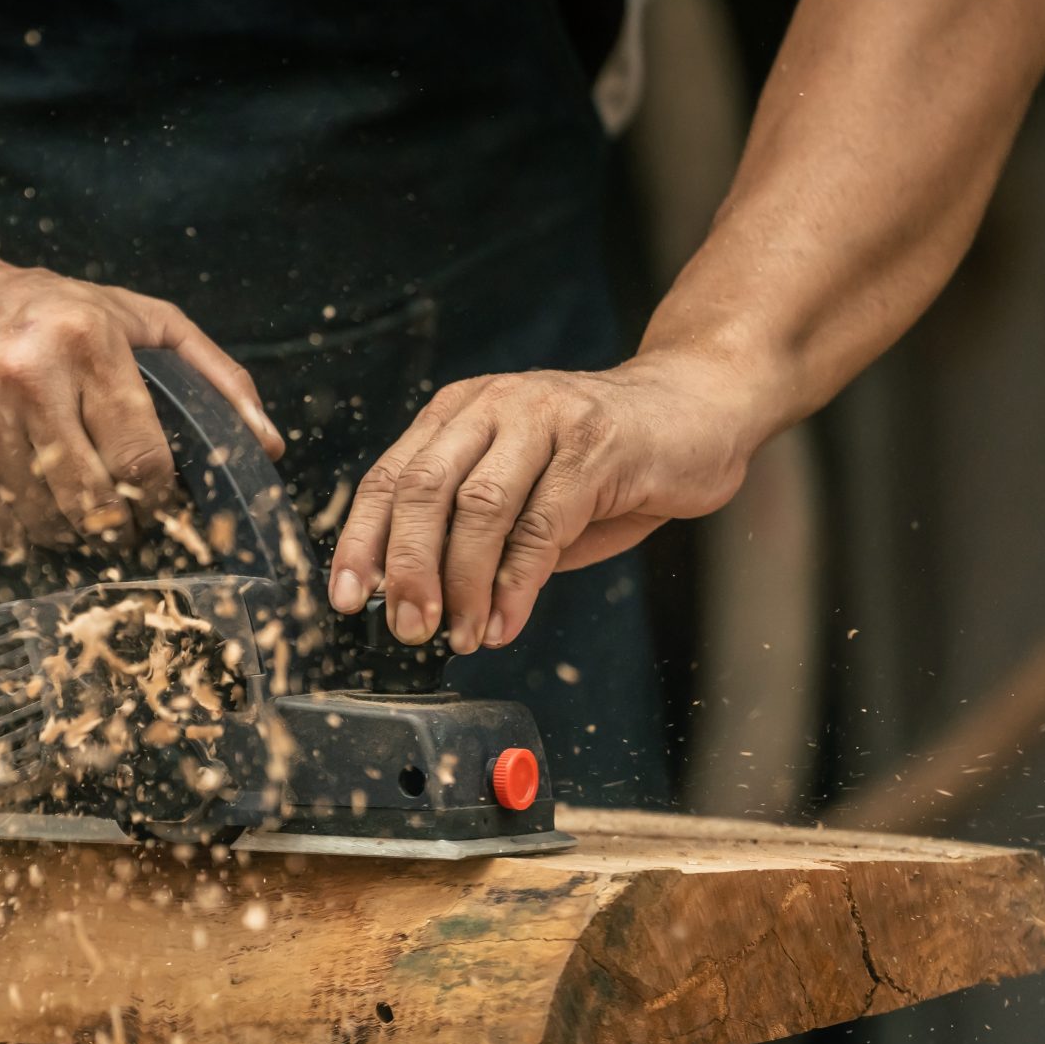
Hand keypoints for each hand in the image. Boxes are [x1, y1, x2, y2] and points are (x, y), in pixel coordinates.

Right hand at [0, 227, 282, 548]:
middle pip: (97, 504)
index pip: (144, 460)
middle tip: (116, 507)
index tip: (157, 496)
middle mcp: (26, 378)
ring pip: (47, 524)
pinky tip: (18, 483)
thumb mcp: (135, 318)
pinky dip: (17, 524)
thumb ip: (212, 376)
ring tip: (62, 486)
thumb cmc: (43, 312)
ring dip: (66, 524)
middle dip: (118, 520)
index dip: (160, 496)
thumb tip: (267, 445)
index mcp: (86, 339)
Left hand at [326, 353, 768, 652]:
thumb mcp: (522, 490)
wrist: (698, 409)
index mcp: (459, 414)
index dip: (362, 541)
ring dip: (462, 583)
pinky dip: (517, 584)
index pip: (390, 478)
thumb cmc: (604, 461)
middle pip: (424, 489)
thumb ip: (473, 533)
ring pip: (480, 508)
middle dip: (406, 568)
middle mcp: (493, 407)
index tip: (346, 598)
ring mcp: (545, 419)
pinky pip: (542, 525)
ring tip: (458, 636)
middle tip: (407, 628)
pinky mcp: (597, 446)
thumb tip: (418, 602)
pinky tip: (506, 621)